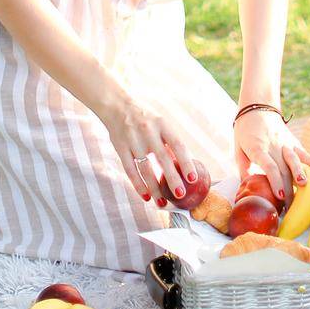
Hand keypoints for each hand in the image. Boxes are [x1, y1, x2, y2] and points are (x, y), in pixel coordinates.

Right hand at [97, 89, 196, 205]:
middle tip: (180, 195)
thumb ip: (170, 142)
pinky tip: (146, 196)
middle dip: (172, 179)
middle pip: (163, 158)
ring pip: (145, 168)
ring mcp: (133, 140)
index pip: (177, 144)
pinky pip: (130, 170)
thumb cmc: (145, 117)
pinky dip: (138, 184)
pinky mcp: (120, 147)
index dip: (186, 162)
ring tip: (162, 203)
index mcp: (162, 124)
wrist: (116, 105)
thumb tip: (185, 165)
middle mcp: (148, 131)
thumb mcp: (160, 123)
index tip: (192, 178)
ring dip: (154, 188)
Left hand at [234, 108, 309, 206]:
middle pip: (283, 169)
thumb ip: (243, 168)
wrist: (257, 106)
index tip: (279, 195)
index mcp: (258, 149)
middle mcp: (273, 146)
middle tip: (289, 208)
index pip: (269, 166)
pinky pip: (302, 150)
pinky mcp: (292, 140)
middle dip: (287, 189)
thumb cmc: (245, 131)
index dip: (275, 181)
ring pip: (294, 159)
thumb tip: (248, 187)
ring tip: (305, 185)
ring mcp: (284, 143)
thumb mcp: (238, 149)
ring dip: (300, 173)